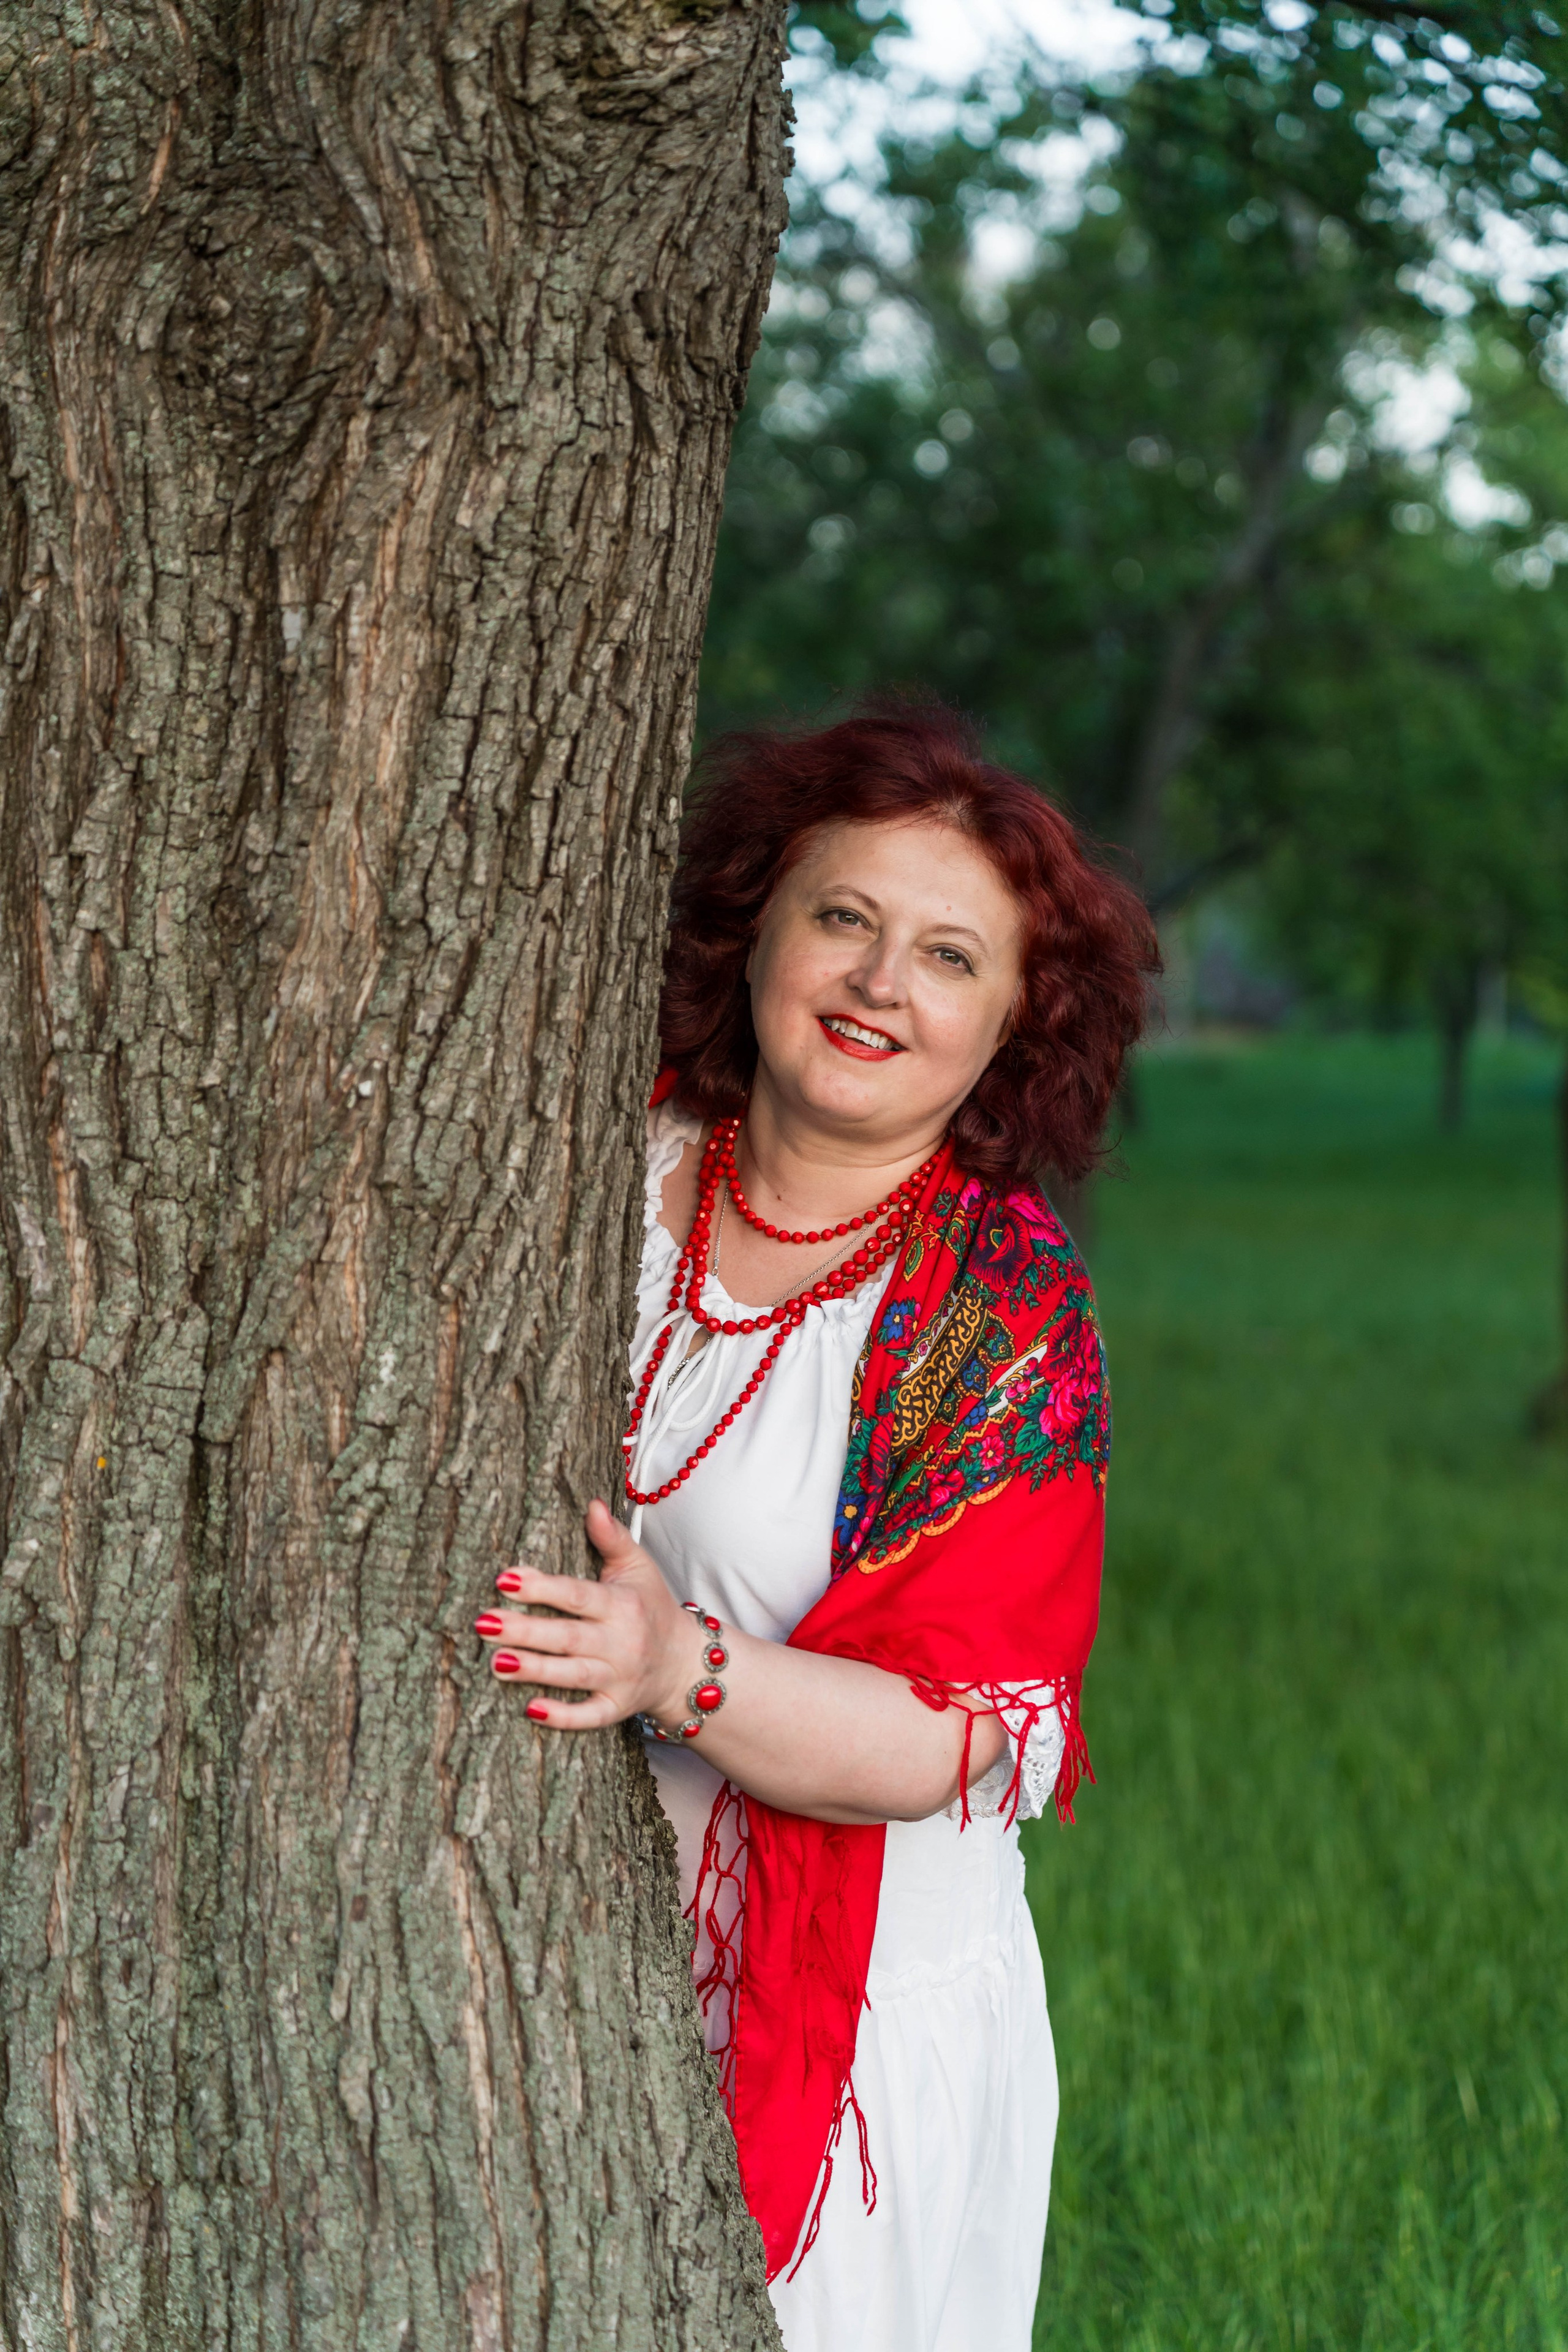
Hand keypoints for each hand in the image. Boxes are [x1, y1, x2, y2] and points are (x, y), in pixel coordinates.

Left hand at [475, 1499, 700, 1729]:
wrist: (685, 1663)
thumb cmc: (651, 1606)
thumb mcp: (639, 1567)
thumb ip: (612, 1537)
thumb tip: (591, 1504)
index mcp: (621, 1604)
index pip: (577, 1595)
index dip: (542, 1587)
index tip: (504, 1578)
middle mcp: (621, 1642)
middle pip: (568, 1637)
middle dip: (526, 1631)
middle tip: (483, 1623)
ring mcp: (620, 1678)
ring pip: (574, 1676)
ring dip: (535, 1671)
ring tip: (495, 1662)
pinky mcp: (616, 1708)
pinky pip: (590, 1716)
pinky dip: (563, 1716)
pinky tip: (530, 1710)